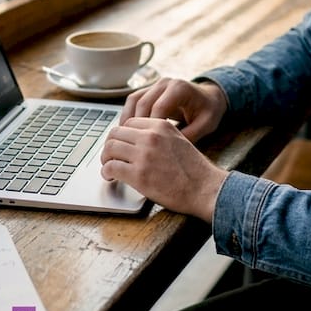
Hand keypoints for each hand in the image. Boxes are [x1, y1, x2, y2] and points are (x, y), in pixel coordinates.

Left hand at [100, 116, 228, 220]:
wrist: (205, 188)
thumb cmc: (194, 170)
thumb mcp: (179, 141)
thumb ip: (159, 137)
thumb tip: (137, 143)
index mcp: (161, 126)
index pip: (129, 122)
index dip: (122, 135)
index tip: (120, 145)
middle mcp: (150, 137)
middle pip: (116, 133)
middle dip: (110, 145)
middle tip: (109, 156)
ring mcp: (143, 155)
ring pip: (110, 149)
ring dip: (105, 159)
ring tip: (108, 167)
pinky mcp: (138, 175)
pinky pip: (111, 168)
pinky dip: (106, 173)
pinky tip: (110, 178)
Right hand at [120, 78, 226, 142]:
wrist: (208, 98)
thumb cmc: (208, 111)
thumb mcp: (205, 124)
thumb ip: (190, 135)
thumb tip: (169, 149)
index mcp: (179, 88)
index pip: (159, 107)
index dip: (152, 126)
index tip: (148, 144)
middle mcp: (165, 83)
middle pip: (143, 102)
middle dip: (136, 125)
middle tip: (132, 145)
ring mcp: (155, 85)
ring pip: (133, 100)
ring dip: (127, 119)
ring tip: (125, 139)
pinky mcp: (149, 90)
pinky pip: (133, 101)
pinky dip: (128, 115)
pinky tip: (127, 132)